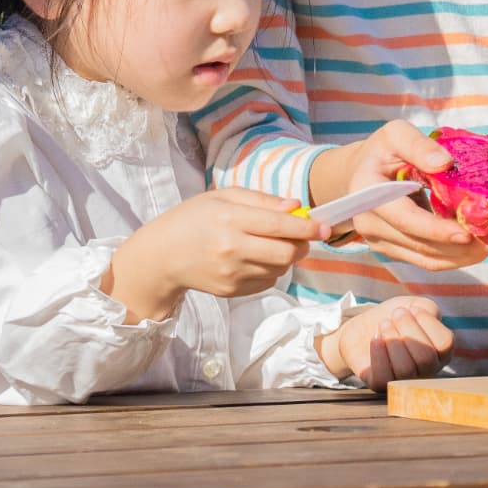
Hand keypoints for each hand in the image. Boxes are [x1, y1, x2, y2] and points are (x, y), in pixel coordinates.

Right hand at [107, 188, 322, 321]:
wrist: (162, 255)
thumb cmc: (193, 218)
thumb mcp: (222, 197)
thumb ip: (261, 200)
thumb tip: (296, 206)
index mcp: (229, 219)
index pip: (279, 225)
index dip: (307, 226)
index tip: (325, 226)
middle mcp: (231, 249)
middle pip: (286, 253)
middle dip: (302, 244)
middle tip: (302, 236)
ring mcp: (232, 274)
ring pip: (280, 269)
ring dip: (287, 257)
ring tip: (273, 243)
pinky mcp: (232, 291)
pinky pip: (267, 281)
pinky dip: (272, 269)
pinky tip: (257, 258)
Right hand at [315, 121, 487, 272]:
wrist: (362, 172)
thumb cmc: (383, 150)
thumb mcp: (397, 135)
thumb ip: (418, 145)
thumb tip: (444, 163)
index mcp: (366, 192)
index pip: (404, 217)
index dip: (435, 228)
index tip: (467, 233)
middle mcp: (367, 223)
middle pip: (419, 244)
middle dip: (457, 245)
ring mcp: (378, 241)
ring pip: (426, 258)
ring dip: (460, 255)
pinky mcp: (392, 251)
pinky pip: (426, 261)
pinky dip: (453, 256)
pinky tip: (475, 247)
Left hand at [318, 297, 453, 388]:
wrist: (362, 328)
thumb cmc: (393, 318)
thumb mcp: (415, 306)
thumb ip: (428, 309)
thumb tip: (425, 319)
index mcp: (440, 353)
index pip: (445, 344)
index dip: (428, 322)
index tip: (413, 310)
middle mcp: (426, 371)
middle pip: (425, 357)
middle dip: (407, 328)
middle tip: (396, 314)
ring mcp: (404, 381)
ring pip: (406, 368)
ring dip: (392, 339)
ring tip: (384, 324)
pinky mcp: (381, 384)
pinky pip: (384, 376)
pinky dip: (378, 353)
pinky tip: (375, 339)